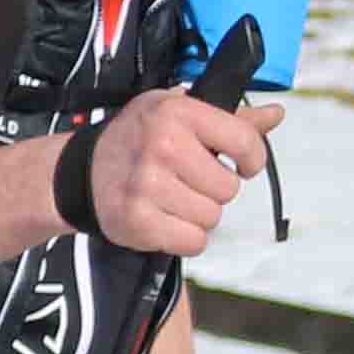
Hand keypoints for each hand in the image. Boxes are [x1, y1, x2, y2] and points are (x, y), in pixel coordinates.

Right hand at [72, 86, 269, 257]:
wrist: (77, 172)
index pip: (245, 141)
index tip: (241, 163)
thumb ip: (231, 119)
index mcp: (177, 112)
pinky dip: (184, 237)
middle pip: (229, 188)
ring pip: (212, 217)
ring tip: (171, 198)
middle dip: (214, 189)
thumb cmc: (138, 140)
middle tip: (187, 180)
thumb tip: (276, 115)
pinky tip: (164, 219)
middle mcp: (163, 145)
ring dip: (197, 214)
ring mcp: (147, 185)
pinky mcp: (137, 221)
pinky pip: (193, 242)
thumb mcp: (178, 113)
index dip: (252, 158)